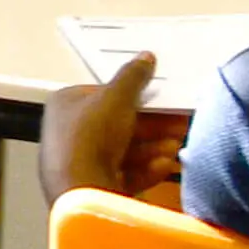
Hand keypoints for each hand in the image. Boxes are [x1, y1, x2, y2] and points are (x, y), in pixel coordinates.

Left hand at [38, 56, 187, 205]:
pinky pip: (125, 173)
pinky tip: (166, 165)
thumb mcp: (117, 98)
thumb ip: (134, 77)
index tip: (165, 99)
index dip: (137, 97)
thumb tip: (146, 56)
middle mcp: (70, 133)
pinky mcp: (96, 186)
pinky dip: (147, 168)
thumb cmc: (92, 137)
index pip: (106, 95)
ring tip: (177, 144)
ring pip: (126, 150)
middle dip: (154, 125)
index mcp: (67, 106)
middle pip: (120, 125)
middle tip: (182, 123)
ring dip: (155, 146)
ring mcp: (82, 162)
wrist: (82, 192)